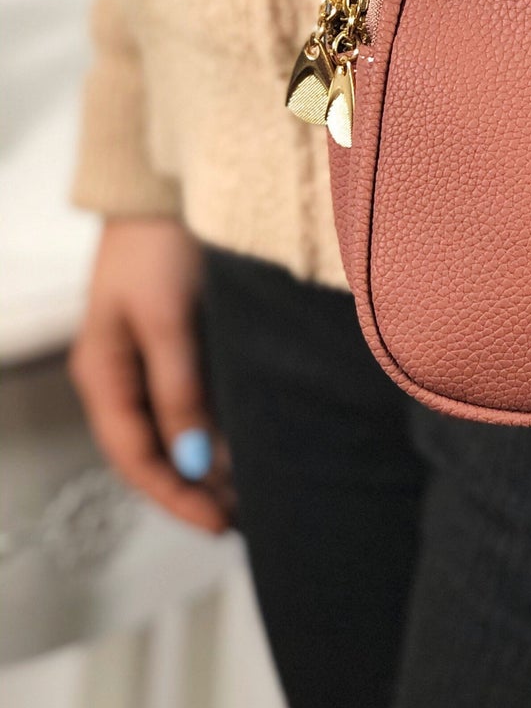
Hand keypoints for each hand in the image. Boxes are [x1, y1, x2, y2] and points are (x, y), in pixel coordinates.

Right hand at [69, 218, 229, 533]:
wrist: (167, 186)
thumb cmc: (158, 242)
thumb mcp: (165, 319)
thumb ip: (178, 387)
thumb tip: (193, 458)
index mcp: (103, 373)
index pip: (135, 455)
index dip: (174, 495)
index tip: (216, 522)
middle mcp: (123, 375)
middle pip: (155, 450)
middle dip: (194, 490)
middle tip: (242, 520)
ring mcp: (151, 360)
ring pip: (178, 430)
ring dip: (210, 465)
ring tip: (251, 496)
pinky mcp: (182, 343)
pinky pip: (195, 402)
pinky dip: (219, 429)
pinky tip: (247, 447)